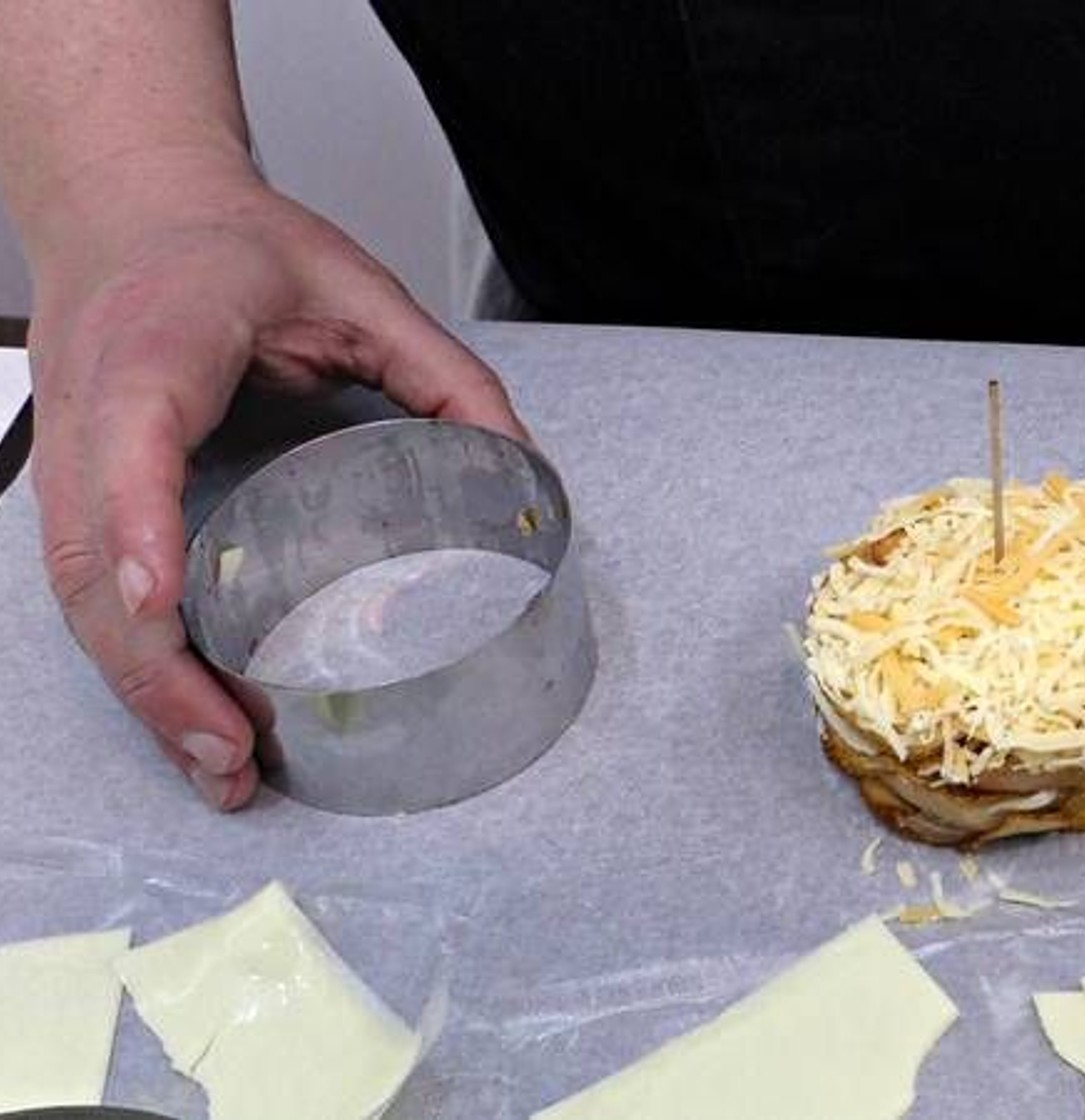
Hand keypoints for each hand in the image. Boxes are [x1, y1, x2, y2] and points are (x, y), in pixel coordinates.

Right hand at [27, 157, 526, 810]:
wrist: (131, 208)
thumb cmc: (234, 245)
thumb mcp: (358, 288)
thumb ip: (443, 374)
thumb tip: (522, 469)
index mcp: (161, 342)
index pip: (135, 433)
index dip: (136, 521)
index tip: (162, 602)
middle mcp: (96, 406)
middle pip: (88, 554)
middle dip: (152, 666)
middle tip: (232, 749)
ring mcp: (73, 452)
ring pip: (77, 590)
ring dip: (140, 689)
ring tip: (220, 767)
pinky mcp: (79, 484)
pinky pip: (87, 586)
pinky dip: (133, 660)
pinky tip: (186, 716)